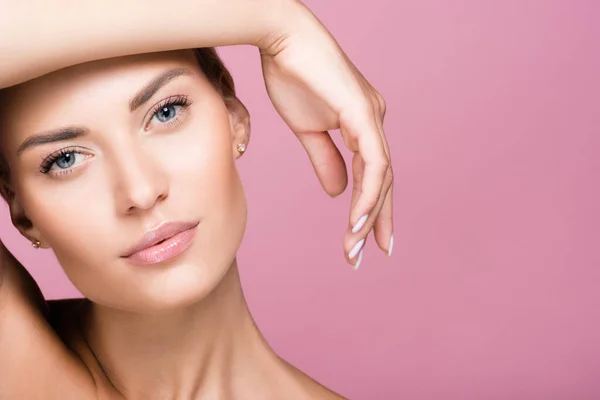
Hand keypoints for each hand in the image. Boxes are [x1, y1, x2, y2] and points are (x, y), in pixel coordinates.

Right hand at [258, 2, 392, 267]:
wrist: (282, 42)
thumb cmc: (293, 77)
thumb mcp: (308, 131)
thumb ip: (325, 160)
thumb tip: (337, 192)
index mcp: (362, 126)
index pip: (373, 175)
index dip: (371, 208)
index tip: (363, 238)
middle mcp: (374, 123)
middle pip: (383, 181)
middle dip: (377, 221)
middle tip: (369, 256)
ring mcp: (372, 117)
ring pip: (381, 177)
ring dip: (369, 215)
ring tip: (356, 247)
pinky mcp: (363, 114)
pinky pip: (374, 162)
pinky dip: (367, 193)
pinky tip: (358, 220)